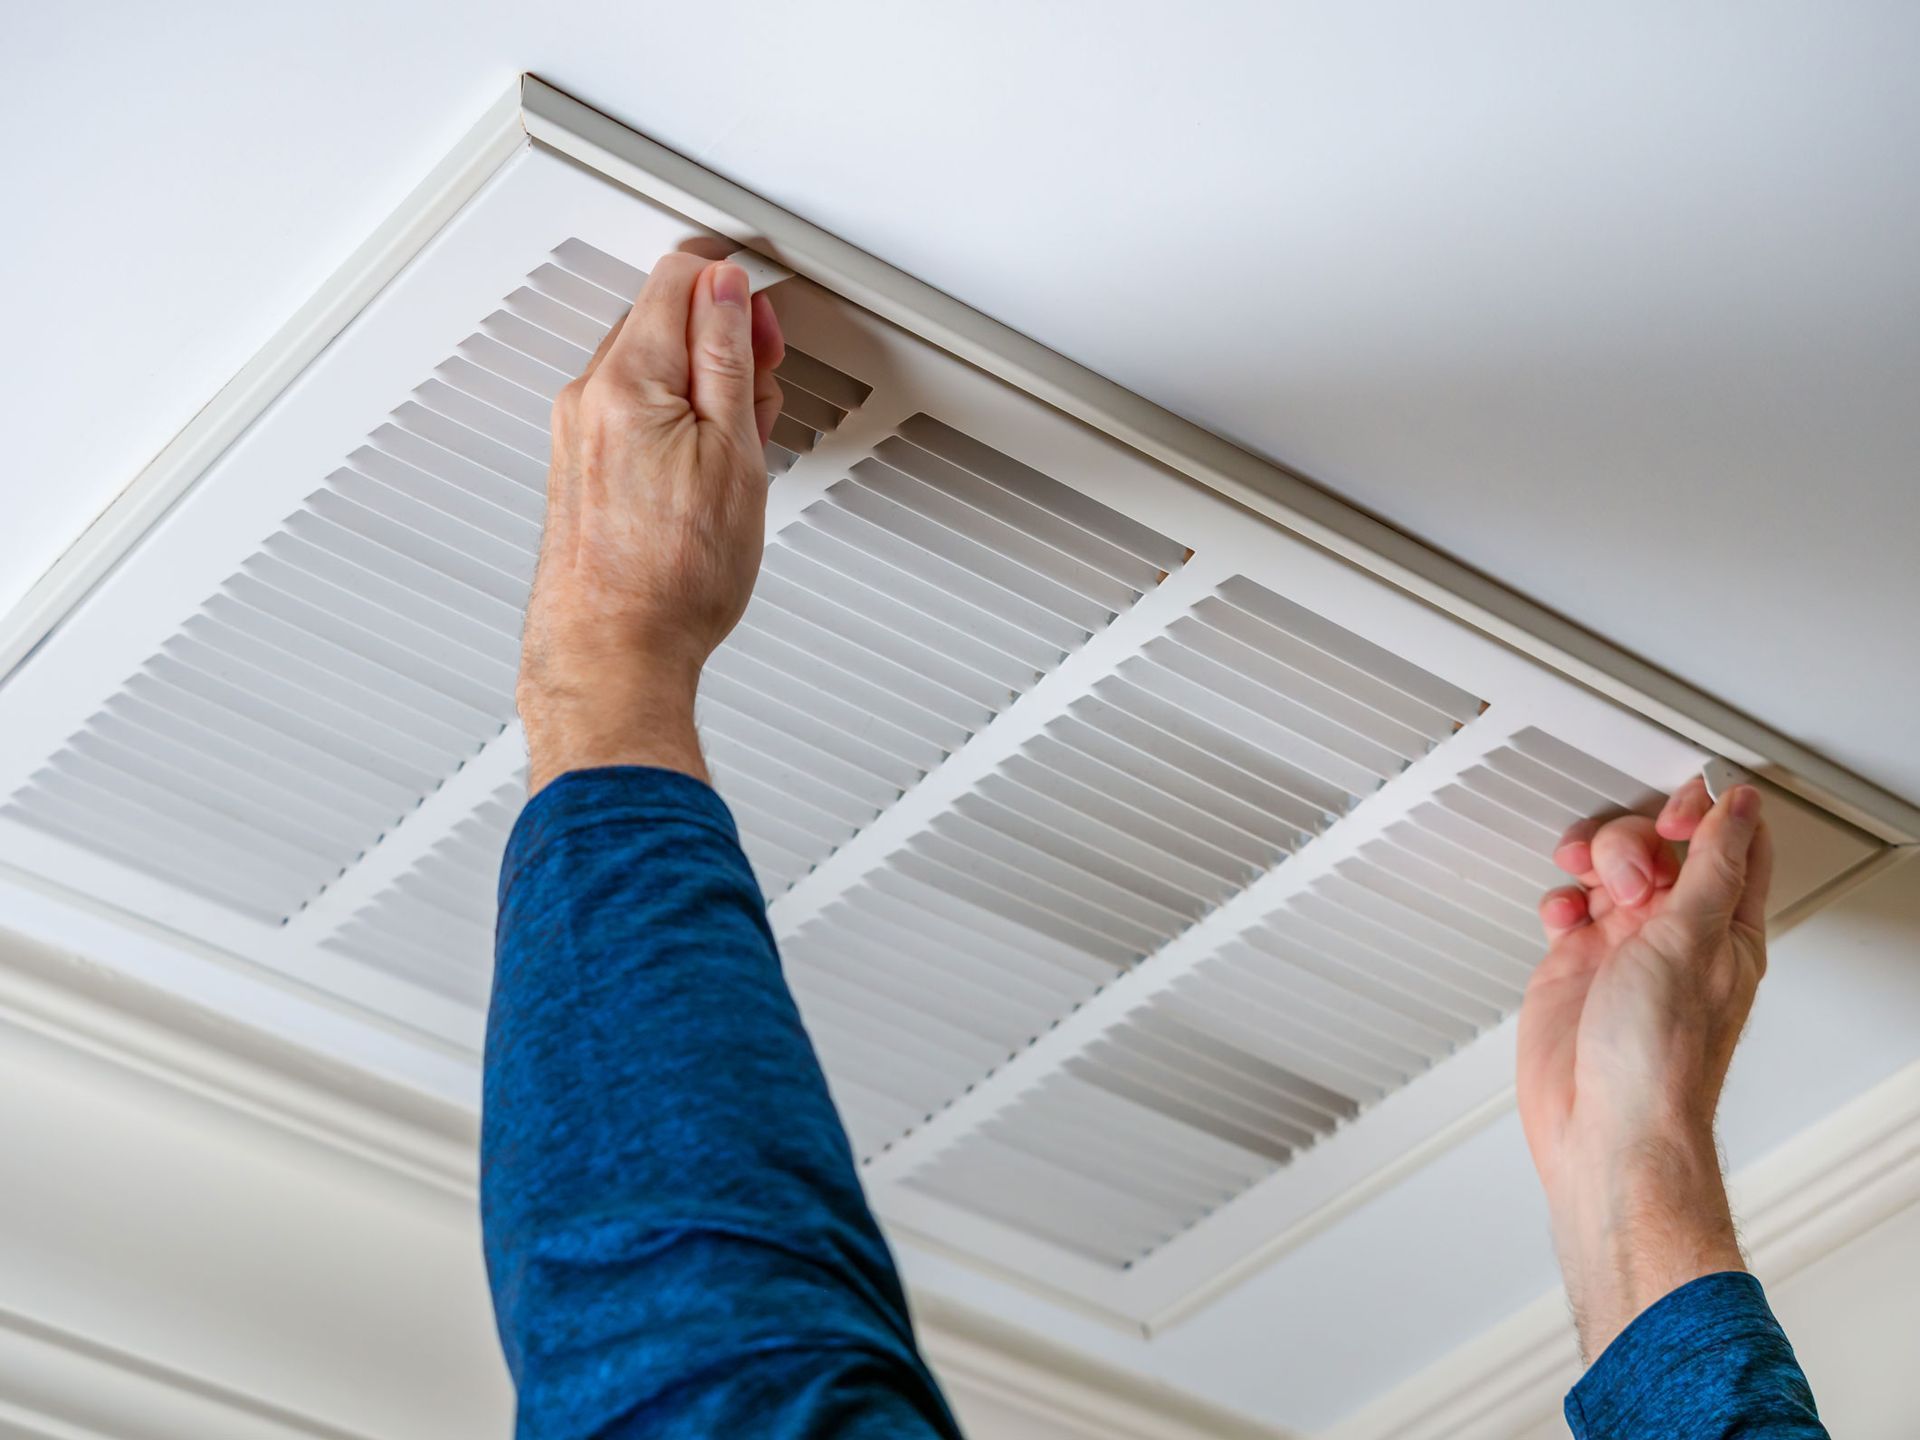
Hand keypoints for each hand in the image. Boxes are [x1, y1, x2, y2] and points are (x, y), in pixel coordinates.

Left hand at [517, 249, 784, 793]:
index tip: (766, 323)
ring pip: (650, 367)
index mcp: (628, 380)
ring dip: (703, 385)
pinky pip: (633, 411)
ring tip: (739, 445)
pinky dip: (676, 421)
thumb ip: (727, 356)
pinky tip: (706, 470)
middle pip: (662, 317)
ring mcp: (578, 433)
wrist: (615, 656)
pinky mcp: (580, 467)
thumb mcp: (732, 454)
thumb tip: (726, 288)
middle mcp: (589, 397)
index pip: (680, 276)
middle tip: (762, 394)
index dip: (736, 289)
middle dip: (723, 340)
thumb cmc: (673, 580)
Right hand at [1516, 776, 1771, 1360]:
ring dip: (1592, 862)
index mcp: (1725, 926)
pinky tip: (1562, 918)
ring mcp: (1624, 948)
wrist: (1602, 1126)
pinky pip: (1567, 905)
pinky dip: (1559, 899)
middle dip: (1634, 841)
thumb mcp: (1692, 941)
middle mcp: (1676, 932)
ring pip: (1607, 868)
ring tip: (1591, 892)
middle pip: (1659, 845)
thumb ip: (1713, 866)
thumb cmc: (1658, 1060)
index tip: (1672, 815)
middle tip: (1627, 878)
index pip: (1730, 843)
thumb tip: (1738, 807)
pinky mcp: (1576, 965)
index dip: (1702, 812)